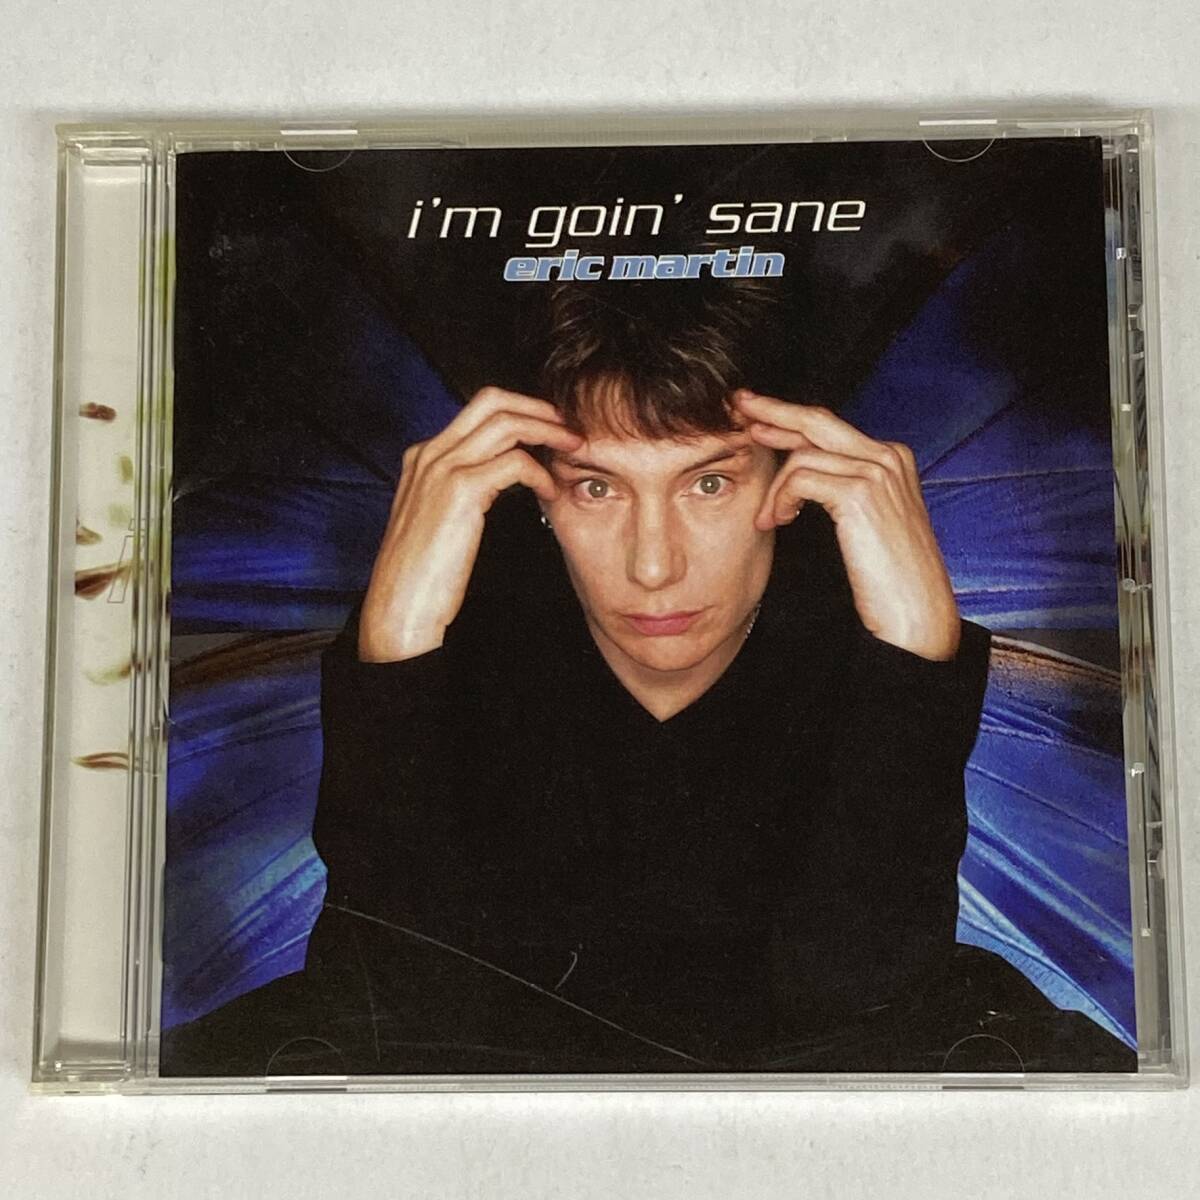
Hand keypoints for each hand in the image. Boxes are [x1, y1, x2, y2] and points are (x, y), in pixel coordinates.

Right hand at [358, 387, 581, 661]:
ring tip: (574, 448)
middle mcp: (430, 453)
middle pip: (493, 400)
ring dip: (549, 431)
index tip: (550, 429)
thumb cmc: (423, 574)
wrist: (399, 607)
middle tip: (570, 427)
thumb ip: (462, 491)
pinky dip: (540, 472)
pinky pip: (514, 462)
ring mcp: (442, 468)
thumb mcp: (439, 520)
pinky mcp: (459, 491)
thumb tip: (500, 478)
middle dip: (539, 408)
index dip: (521, 412)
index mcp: (423, 456)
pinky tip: (550, 492)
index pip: (479, 410)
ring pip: (507, 423)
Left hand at [734, 389, 960, 660]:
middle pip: (816, 419)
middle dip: (771, 410)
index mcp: (892, 458)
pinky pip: (800, 480)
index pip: (829, 425)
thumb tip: (796, 472)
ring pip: (801, 456)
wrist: (915, 612)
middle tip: (736, 405)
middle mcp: (888, 456)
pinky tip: (775, 522)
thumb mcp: (866, 522)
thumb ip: (841, 488)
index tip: (756, 415)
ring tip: (767, 519)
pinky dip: (780, 499)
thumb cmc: (888, 577)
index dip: (789, 418)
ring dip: (773, 488)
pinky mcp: (860, 493)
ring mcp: (877, 471)